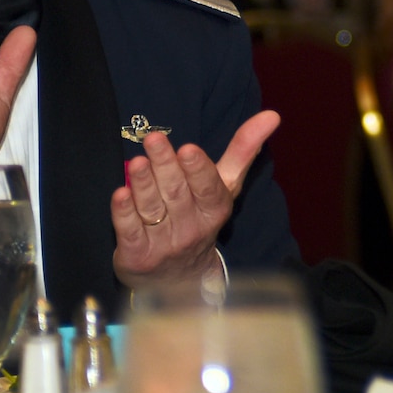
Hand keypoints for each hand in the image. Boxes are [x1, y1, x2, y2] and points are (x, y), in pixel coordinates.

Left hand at [111, 110, 279, 290]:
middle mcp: (191, 228)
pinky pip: (130, 232)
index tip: (188, 149)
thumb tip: (272, 115)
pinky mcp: (138, 256)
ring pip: (152, 209)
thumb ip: (243, 150)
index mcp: (215, 209)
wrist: (180, 277)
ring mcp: (164, 244)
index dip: (198, 169)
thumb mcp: (225, 187)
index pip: (208, 188)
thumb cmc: (200, 217)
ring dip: (143, 184)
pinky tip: (120, 194)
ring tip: (136, 162)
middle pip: (177, 193)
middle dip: (165, 165)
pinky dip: (124, 213)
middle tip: (154, 139)